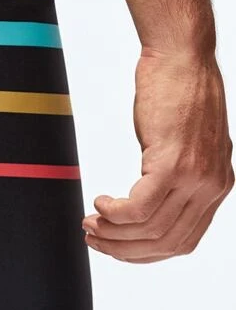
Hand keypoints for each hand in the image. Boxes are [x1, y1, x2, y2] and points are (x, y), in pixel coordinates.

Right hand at [82, 48, 232, 261]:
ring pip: (151, 230)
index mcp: (216, 186)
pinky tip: (101, 203)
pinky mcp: (173, 163)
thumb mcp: (185, 145)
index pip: (183, 241)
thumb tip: (149, 201)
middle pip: (167, 243)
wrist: (184, 57)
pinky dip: (115, 213)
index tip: (117, 246)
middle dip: (125, 249)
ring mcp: (195, 177)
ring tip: (92, 223)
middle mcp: (212, 186)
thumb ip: (176, 176)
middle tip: (96, 239)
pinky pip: (140, 208)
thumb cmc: (180, 91)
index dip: (145, 252)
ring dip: (114, 234)